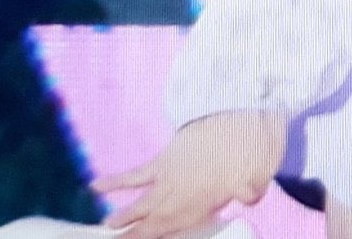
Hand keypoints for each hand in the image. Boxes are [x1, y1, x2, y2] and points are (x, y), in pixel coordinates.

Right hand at [95, 111, 287, 238]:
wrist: (238, 123)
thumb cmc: (249, 153)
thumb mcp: (256, 180)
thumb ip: (249, 195)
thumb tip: (247, 196)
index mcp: (198, 210)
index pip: (168, 231)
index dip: (151, 237)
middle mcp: (177, 200)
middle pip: (150, 223)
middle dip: (132, 233)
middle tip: (114, 238)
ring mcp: (167, 182)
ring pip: (138, 205)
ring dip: (122, 217)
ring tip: (107, 226)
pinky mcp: (161, 162)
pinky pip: (133, 176)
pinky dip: (114, 182)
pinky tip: (95, 186)